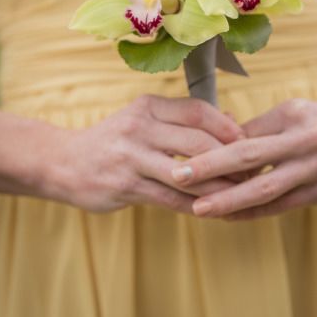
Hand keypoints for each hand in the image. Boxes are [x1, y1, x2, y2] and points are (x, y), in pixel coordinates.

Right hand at [51, 94, 242, 213]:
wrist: (65, 162)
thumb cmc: (116, 140)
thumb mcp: (145, 120)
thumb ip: (184, 120)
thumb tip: (231, 122)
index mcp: (148, 106)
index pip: (198, 111)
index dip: (227, 128)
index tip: (247, 142)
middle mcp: (139, 127)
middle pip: (198, 142)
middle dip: (230, 160)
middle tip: (251, 172)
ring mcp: (131, 157)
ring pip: (189, 174)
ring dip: (219, 187)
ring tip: (239, 194)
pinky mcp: (125, 186)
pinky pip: (171, 199)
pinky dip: (195, 205)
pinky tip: (210, 210)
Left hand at [170, 95, 316, 219]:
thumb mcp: (289, 113)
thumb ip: (257, 128)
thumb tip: (217, 140)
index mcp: (291, 120)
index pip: (246, 135)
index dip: (214, 148)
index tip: (182, 156)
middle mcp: (303, 144)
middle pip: (252, 158)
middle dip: (212, 169)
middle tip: (179, 177)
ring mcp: (313, 171)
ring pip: (266, 190)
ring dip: (230, 200)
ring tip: (200, 208)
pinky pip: (281, 206)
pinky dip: (254, 212)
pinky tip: (230, 216)